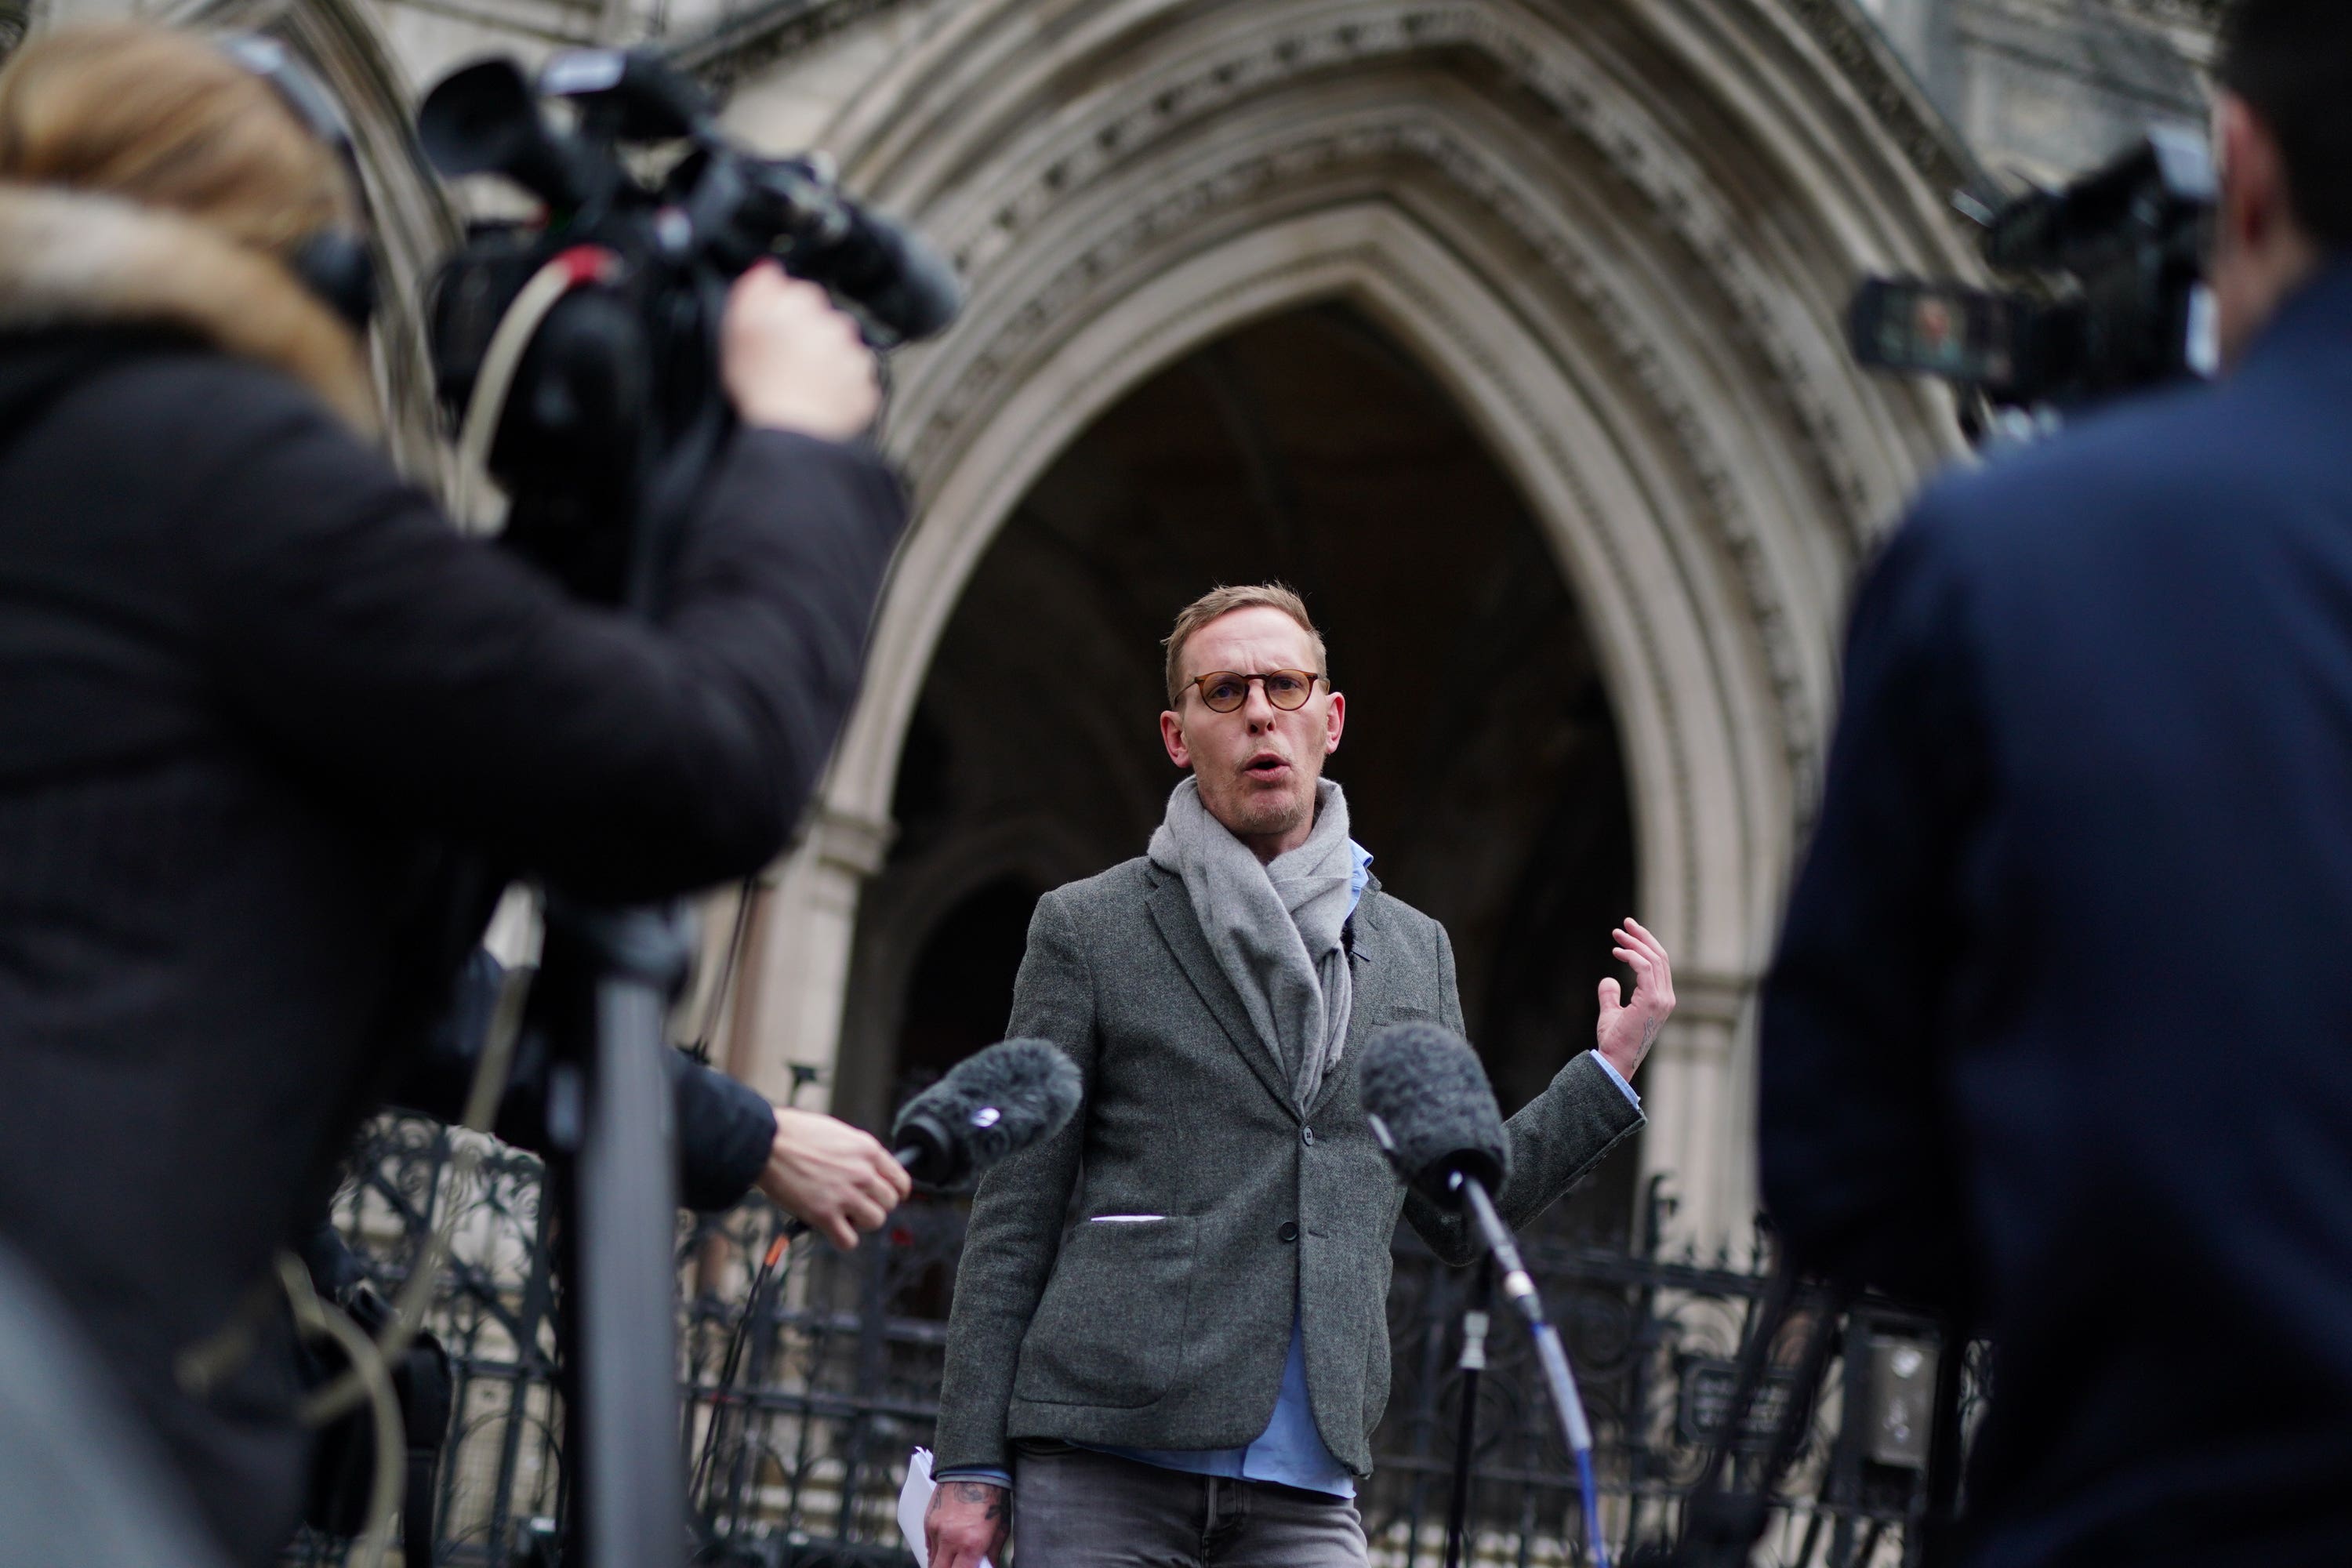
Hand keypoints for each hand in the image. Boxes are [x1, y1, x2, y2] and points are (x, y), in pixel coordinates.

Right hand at [720, 262, 880, 439]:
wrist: (793, 429)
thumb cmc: (760, 381)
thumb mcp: (740, 328)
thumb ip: (756, 290)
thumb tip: (769, 267)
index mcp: (806, 305)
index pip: (801, 294)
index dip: (784, 314)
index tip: (773, 335)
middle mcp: (837, 325)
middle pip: (825, 322)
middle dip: (809, 337)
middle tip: (786, 364)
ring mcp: (856, 358)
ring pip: (842, 351)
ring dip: (828, 362)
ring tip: (804, 385)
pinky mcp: (867, 389)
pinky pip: (856, 383)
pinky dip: (842, 390)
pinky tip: (820, 402)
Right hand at [754, 1106, 910, 1249]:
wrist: (767, 1142)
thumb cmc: (795, 1134)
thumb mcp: (838, 1133)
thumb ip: (857, 1153)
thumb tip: (867, 1169)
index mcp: (868, 1150)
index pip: (901, 1180)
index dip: (895, 1192)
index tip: (885, 1197)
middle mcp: (862, 1173)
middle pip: (889, 1203)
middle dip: (874, 1206)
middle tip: (856, 1205)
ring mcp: (845, 1195)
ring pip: (875, 1222)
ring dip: (861, 1223)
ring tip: (844, 1216)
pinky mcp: (824, 1214)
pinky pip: (849, 1240)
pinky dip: (843, 1239)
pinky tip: (832, 1229)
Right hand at [926, 1478, 1008, 1567]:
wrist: (975, 1468)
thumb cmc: (992, 1497)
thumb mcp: (1000, 1529)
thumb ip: (992, 1554)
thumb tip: (988, 1567)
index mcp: (971, 1544)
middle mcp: (950, 1539)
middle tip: (958, 1566)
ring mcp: (936, 1530)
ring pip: (933, 1560)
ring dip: (942, 1563)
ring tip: (954, 1560)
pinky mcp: (928, 1521)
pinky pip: (929, 1545)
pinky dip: (936, 1550)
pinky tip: (947, 1548)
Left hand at [1596, 915, 1674, 1082]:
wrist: (1615, 1060)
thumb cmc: (1615, 1041)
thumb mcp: (1611, 1013)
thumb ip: (1611, 995)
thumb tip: (1608, 980)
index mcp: (1662, 999)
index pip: (1660, 965)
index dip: (1645, 945)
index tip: (1627, 933)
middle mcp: (1666, 998)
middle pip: (1660, 957)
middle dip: (1642, 937)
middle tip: (1625, 924)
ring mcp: (1661, 999)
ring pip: (1654, 959)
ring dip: (1635, 943)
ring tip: (1617, 934)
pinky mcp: (1651, 1000)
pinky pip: (1645, 968)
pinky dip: (1632, 956)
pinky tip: (1617, 952)